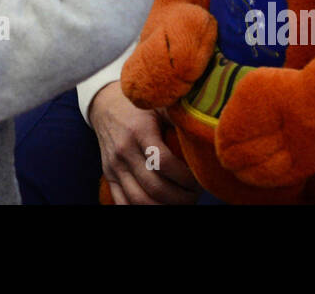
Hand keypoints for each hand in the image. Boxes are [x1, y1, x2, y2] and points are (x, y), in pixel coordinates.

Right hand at [89, 83, 199, 204]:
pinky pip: (122, 203)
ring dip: (164, 207)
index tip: (199, 179)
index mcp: (140, 131)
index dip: (186, 177)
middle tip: (195, 194)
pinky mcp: (108, 175)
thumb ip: (180, 117)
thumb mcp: (160, 105)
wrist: (105, 105)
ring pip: (139, 200)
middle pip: (154, 187)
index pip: (164, 163)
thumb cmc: (140, 106)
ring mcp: (114, 166)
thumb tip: (210, 131)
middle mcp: (124, 151)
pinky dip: (142, 210)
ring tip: (181, 201)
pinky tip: (160, 205)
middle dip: (181, 197)